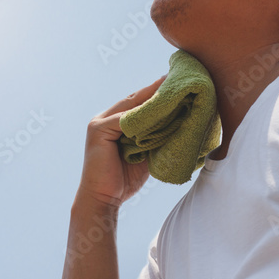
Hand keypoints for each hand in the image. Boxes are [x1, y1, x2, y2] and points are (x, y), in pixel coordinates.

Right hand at [76, 75, 166, 209]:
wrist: (103, 200)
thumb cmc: (124, 181)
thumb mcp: (144, 154)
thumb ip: (154, 137)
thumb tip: (179, 124)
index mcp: (114, 123)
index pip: (138, 103)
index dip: (156, 94)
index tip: (176, 83)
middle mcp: (104, 119)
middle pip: (134, 99)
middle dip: (156, 89)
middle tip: (177, 77)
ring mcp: (99, 123)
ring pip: (130, 105)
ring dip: (151, 97)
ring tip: (172, 88)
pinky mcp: (98, 130)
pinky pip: (124, 119)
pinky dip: (141, 114)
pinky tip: (159, 108)